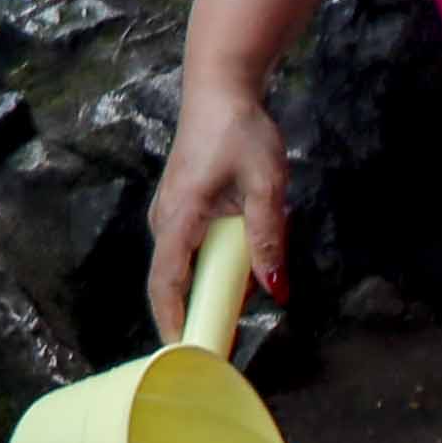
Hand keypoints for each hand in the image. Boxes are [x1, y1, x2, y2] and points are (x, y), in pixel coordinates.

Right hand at [146, 76, 285, 349]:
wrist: (220, 88)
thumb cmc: (241, 130)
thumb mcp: (266, 185)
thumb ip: (268, 238)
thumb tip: (276, 289)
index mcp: (180, 217)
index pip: (166, 282)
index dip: (173, 321)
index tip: (185, 354)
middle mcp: (165, 219)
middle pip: (171, 280)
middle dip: (192, 314)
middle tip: (220, 345)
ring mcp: (169, 212)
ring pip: (180, 265)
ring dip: (202, 291)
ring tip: (228, 317)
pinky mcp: (180, 206)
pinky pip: (187, 249)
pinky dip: (205, 269)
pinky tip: (232, 274)